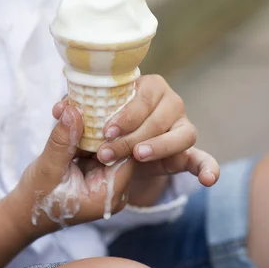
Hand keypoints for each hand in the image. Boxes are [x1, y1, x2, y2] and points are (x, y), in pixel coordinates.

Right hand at [6, 106, 134, 236]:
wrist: (24, 213)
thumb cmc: (37, 198)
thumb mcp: (49, 168)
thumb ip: (63, 140)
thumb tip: (73, 110)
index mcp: (109, 194)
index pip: (125, 156)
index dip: (117, 130)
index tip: (104, 105)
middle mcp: (112, 187)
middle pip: (116, 147)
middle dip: (99, 122)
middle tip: (86, 99)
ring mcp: (103, 177)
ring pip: (103, 142)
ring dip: (87, 124)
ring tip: (70, 104)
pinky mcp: (93, 169)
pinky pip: (92, 145)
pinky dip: (79, 132)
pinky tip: (67, 113)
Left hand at [53, 75, 219, 187]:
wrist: (107, 160)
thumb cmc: (93, 133)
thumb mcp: (80, 125)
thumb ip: (71, 117)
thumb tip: (60, 110)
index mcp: (144, 87)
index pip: (143, 95)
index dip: (127, 113)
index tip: (106, 131)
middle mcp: (167, 103)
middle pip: (162, 115)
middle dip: (135, 135)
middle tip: (109, 152)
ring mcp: (180, 127)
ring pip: (183, 133)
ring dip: (162, 145)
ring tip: (139, 156)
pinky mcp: (185, 153)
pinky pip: (202, 159)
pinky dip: (208, 167)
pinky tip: (208, 180)